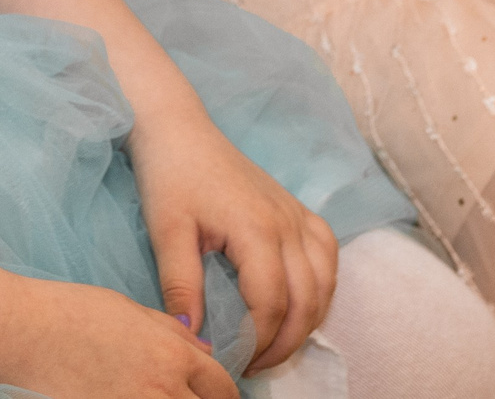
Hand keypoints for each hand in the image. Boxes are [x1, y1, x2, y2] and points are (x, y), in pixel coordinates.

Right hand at [0, 277, 238, 398]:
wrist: (19, 335)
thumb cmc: (68, 313)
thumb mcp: (129, 309)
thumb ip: (171, 333)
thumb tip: (202, 352)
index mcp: (172, 356)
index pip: (223, 388)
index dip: (224, 394)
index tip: (216, 395)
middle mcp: (162, 391)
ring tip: (158, 397)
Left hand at [127, 111, 339, 372]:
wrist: (179, 129)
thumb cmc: (170, 176)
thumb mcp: (167, 232)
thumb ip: (181, 286)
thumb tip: (193, 337)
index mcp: (257, 230)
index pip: (271, 304)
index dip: (256, 341)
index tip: (233, 360)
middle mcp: (288, 224)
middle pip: (307, 301)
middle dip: (285, 343)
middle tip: (255, 365)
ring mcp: (297, 215)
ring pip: (325, 282)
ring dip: (307, 321)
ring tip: (274, 344)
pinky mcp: (298, 209)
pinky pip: (327, 256)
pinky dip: (321, 288)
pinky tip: (299, 302)